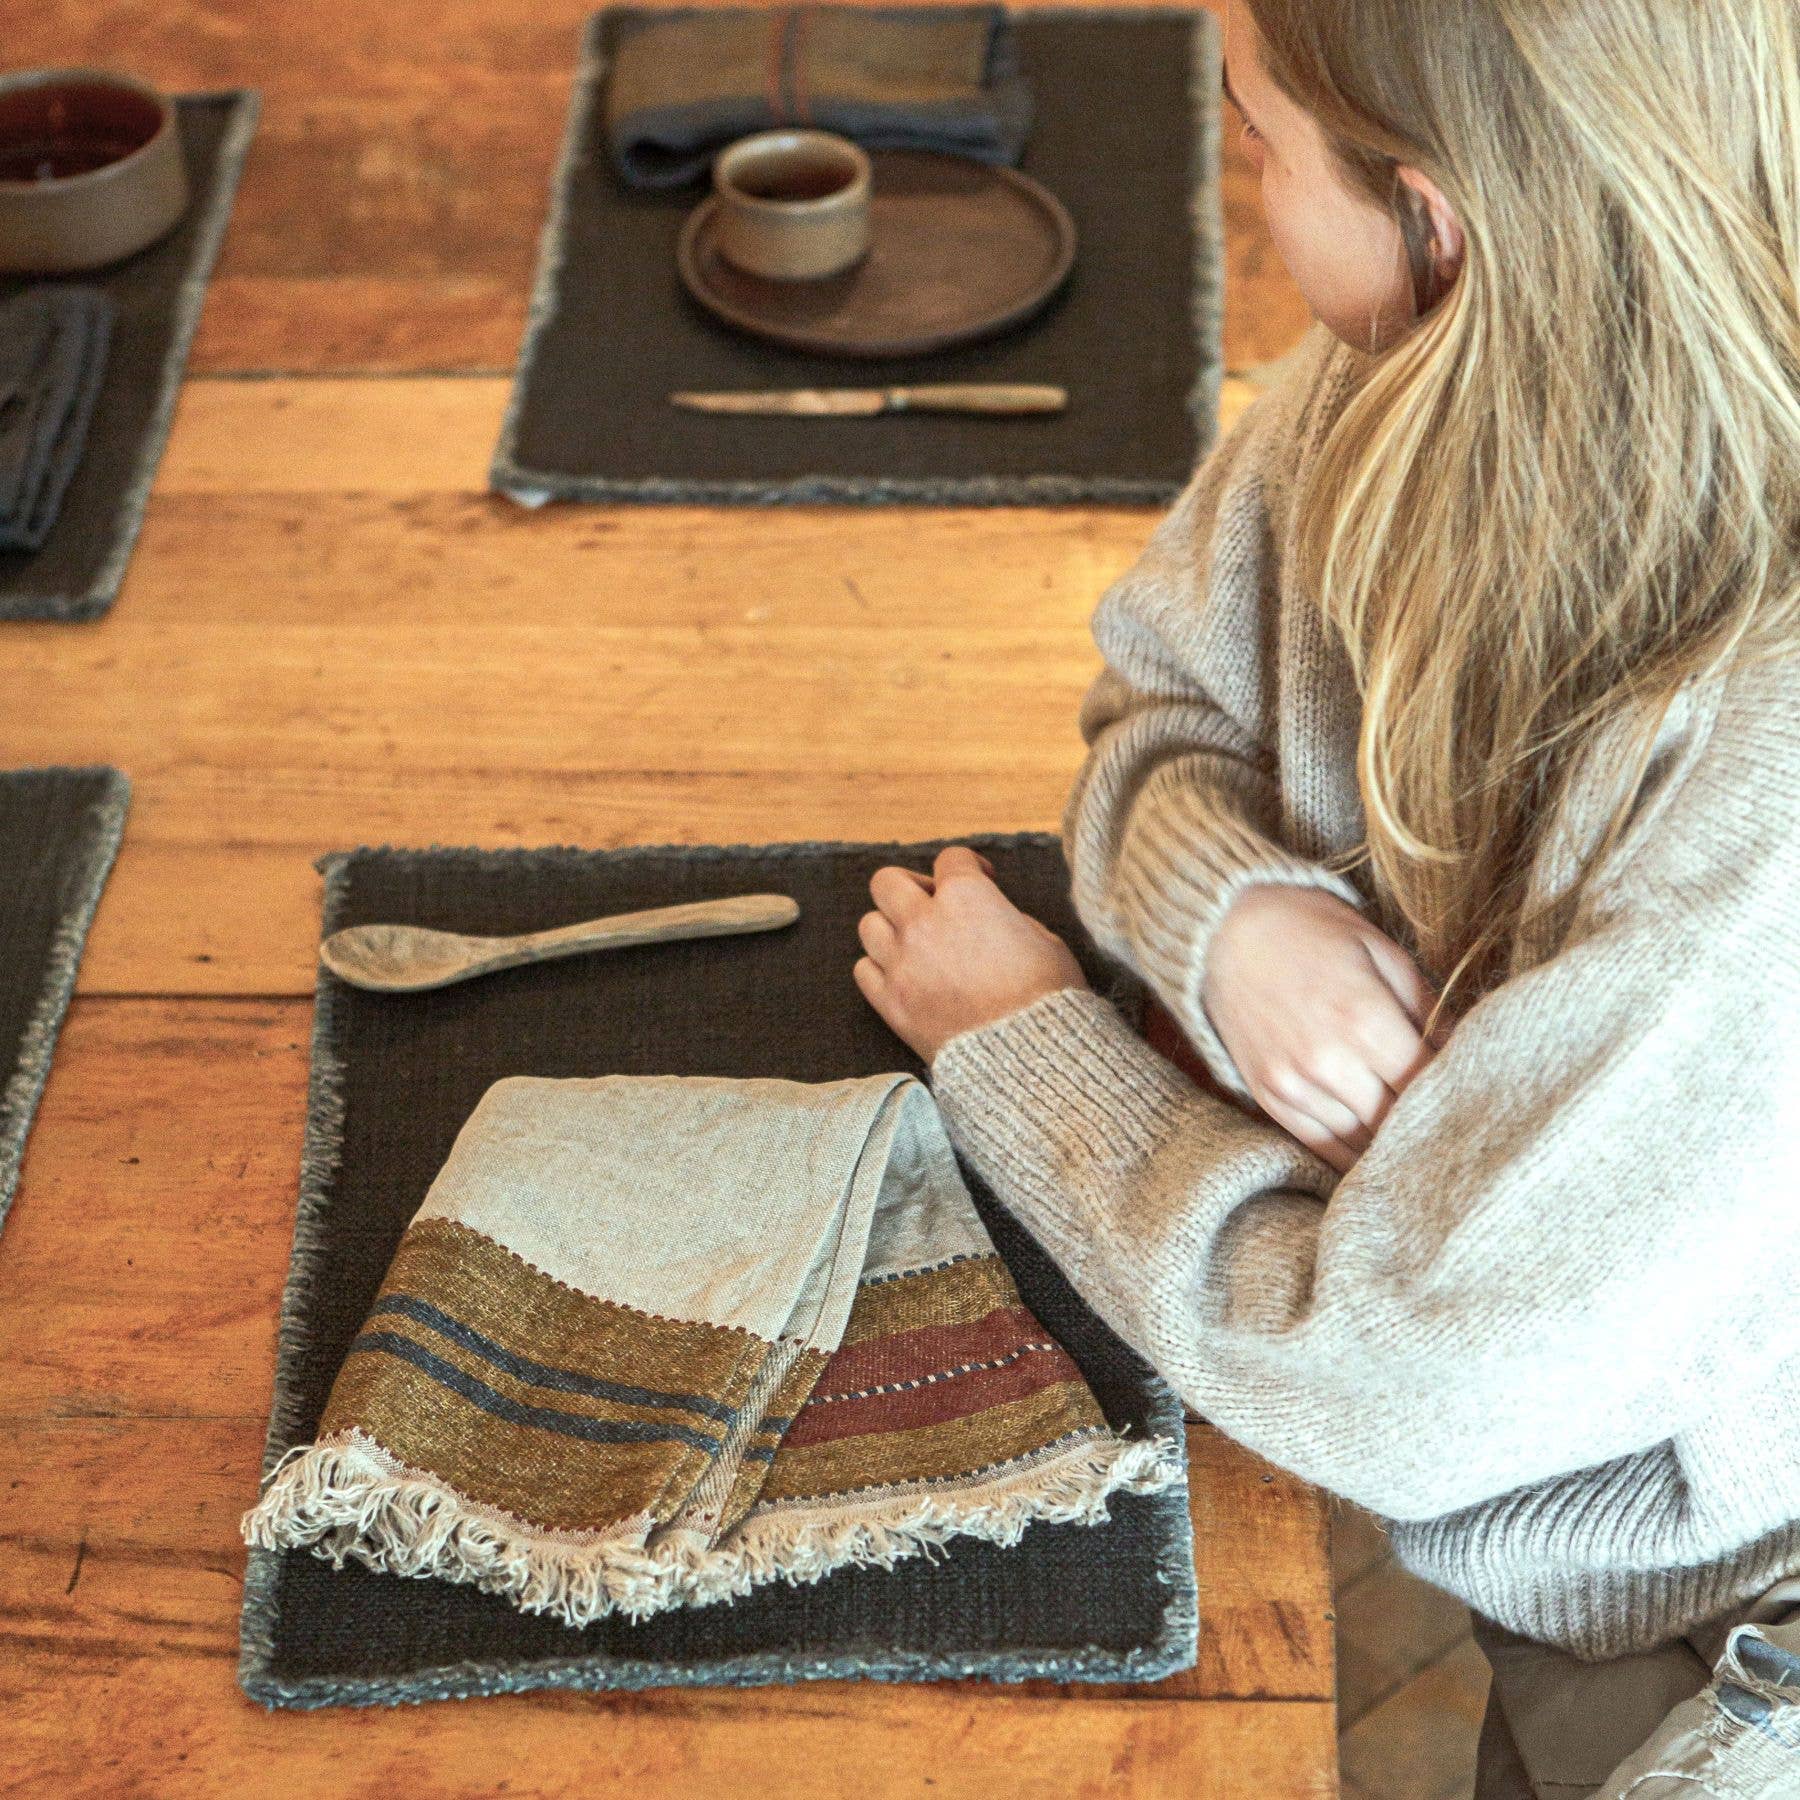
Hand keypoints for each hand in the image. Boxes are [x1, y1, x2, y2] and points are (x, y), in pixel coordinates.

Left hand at [854, 847, 1089, 1063]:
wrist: (1029, 1058)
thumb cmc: (1048, 998)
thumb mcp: (1045, 940)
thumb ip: (1007, 918)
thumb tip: (992, 918)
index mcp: (968, 896)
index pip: (951, 858)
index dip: (969, 866)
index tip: (981, 879)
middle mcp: (924, 922)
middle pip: (887, 882)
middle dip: (911, 887)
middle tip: (932, 906)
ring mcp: (901, 962)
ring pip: (869, 925)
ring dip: (891, 929)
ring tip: (916, 945)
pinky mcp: (890, 1002)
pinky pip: (863, 970)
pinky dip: (879, 968)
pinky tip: (904, 976)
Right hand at [1203, 884, 1454, 1174]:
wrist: (1225, 929)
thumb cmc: (1311, 930)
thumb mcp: (1381, 950)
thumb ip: (1426, 1006)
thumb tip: (1465, 1052)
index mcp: (1364, 1019)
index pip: (1426, 1083)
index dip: (1455, 1093)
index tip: (1473, 1095)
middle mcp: (1327, 1060)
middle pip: (1396, 1120)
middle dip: (1426, 1122)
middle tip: (1453, 1124)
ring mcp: (1292, 1083)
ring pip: (1360, 1141)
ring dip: (1390, 1143)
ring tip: (1418, 1142)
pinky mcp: (1268, 1095)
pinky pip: (1319, 1144)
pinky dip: (1351, 1154)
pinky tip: (1375, 1154)